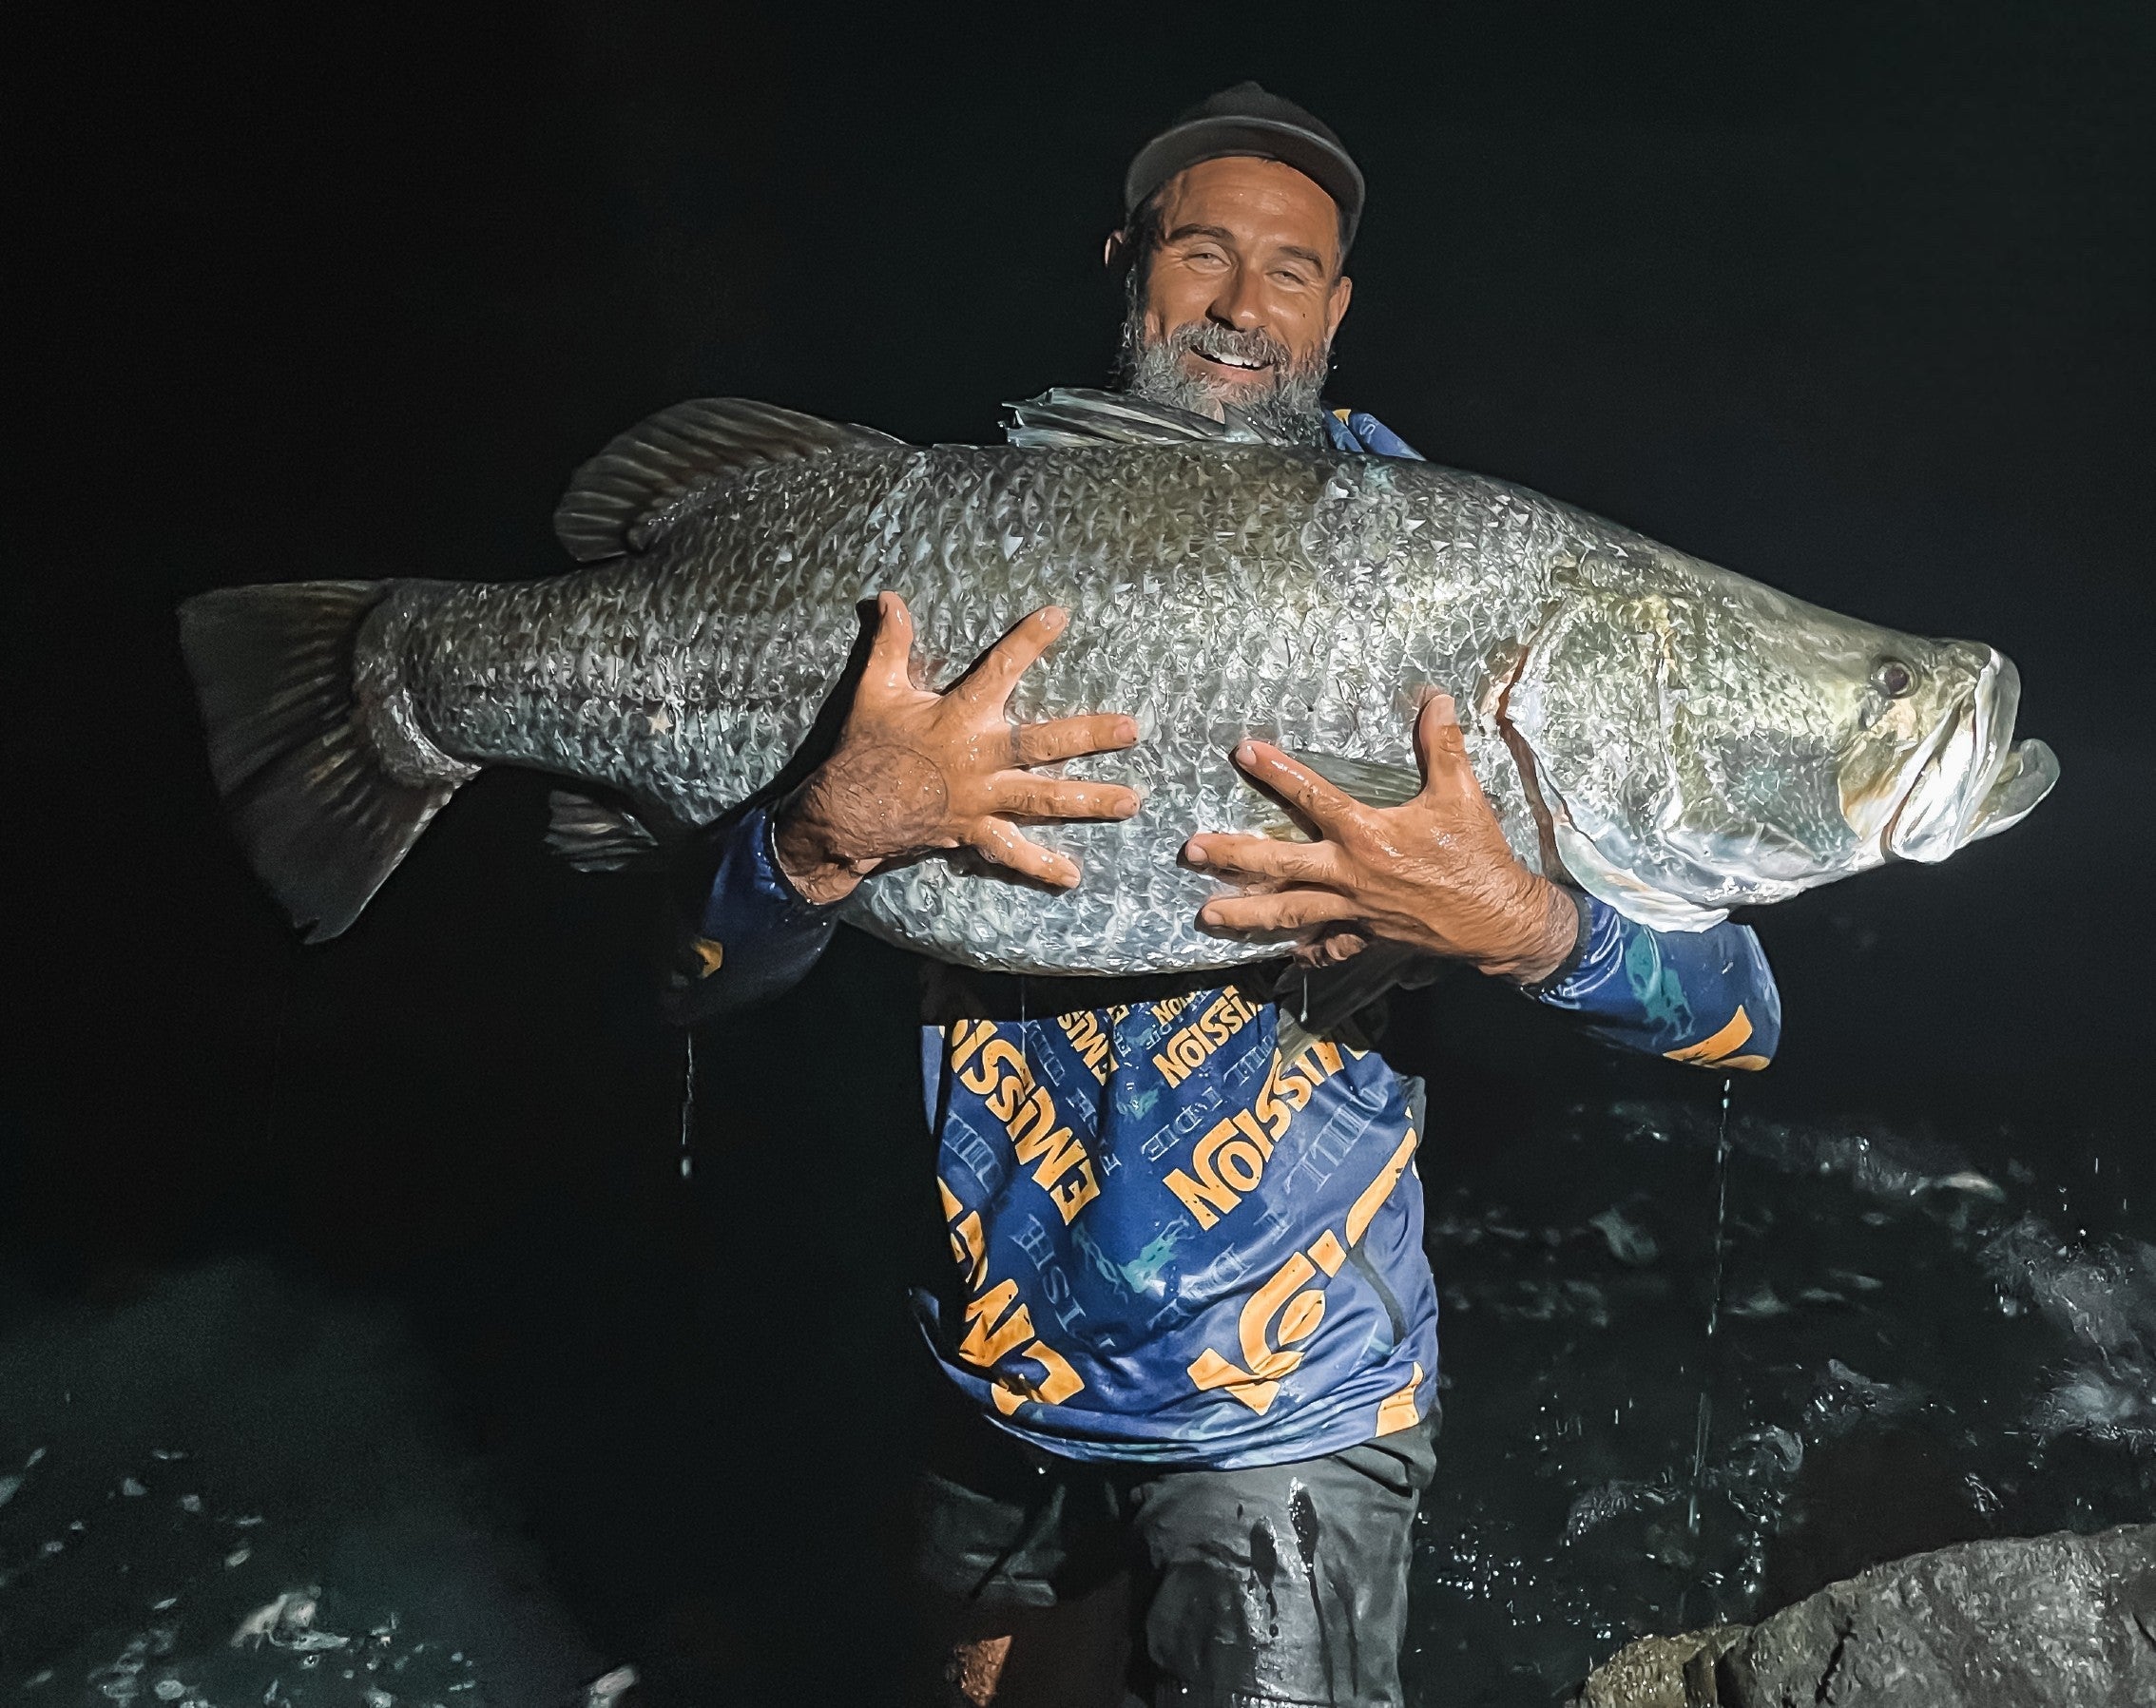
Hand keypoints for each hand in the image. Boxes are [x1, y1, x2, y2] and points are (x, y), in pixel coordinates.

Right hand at [772, 593, 1141, 905]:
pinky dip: (1041, 865)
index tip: (1060, 616)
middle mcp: (979, 758)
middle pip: (1043, 745)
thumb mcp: (875, 689)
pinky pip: (1013, 852)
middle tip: (1131, 729)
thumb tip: (889, 597)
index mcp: (958, 717)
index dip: (1028, 641)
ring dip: (1090, 801)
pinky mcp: (975, 832)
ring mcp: (982, 799)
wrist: (845, 812)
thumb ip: (890, 642)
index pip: (1000, 670)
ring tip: (1132, 801)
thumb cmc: (864, 746)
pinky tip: (1073, 875)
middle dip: (1089, 736)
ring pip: (1044, 800)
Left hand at [1181, 693, 1579, 982]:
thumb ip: (1443, 746)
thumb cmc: (1476, 856)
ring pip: (1288, 913)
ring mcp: (1352, 911)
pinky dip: (1302, 948)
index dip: (1276, 771)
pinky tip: (1278, 952)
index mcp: (1367, 835)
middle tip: (1190, 853)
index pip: (1311, 796)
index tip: (1242, 751)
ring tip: (1206, 914)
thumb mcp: (1462, 795)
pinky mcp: (1365, 937)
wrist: (1498, 920)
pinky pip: (1326, 945)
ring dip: (1245, 912)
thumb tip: (1435, 698)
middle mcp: (1349, 874)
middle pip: (1278, 864)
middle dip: (1231, 857)